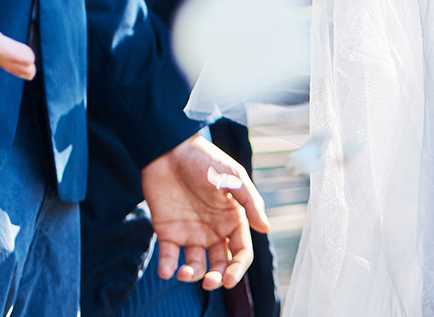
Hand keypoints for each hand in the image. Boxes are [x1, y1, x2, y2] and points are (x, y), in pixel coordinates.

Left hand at [139, 135, 270, 289]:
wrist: (169, 150)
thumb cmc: (206, 160)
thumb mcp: (233, 177)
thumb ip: (250, 202)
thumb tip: (265, 228)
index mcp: (233, 220)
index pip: (240, 252)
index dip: (238, 268)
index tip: (230, 279)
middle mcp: (213, 231)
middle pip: (220, 264)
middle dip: (217, 278)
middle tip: (210, 282)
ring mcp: (190, 233)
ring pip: (195, 265)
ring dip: (192, 275)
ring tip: (184, 273)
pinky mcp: (167, 232)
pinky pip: (168, 256)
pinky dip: (167, 267)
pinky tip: (167, 270)